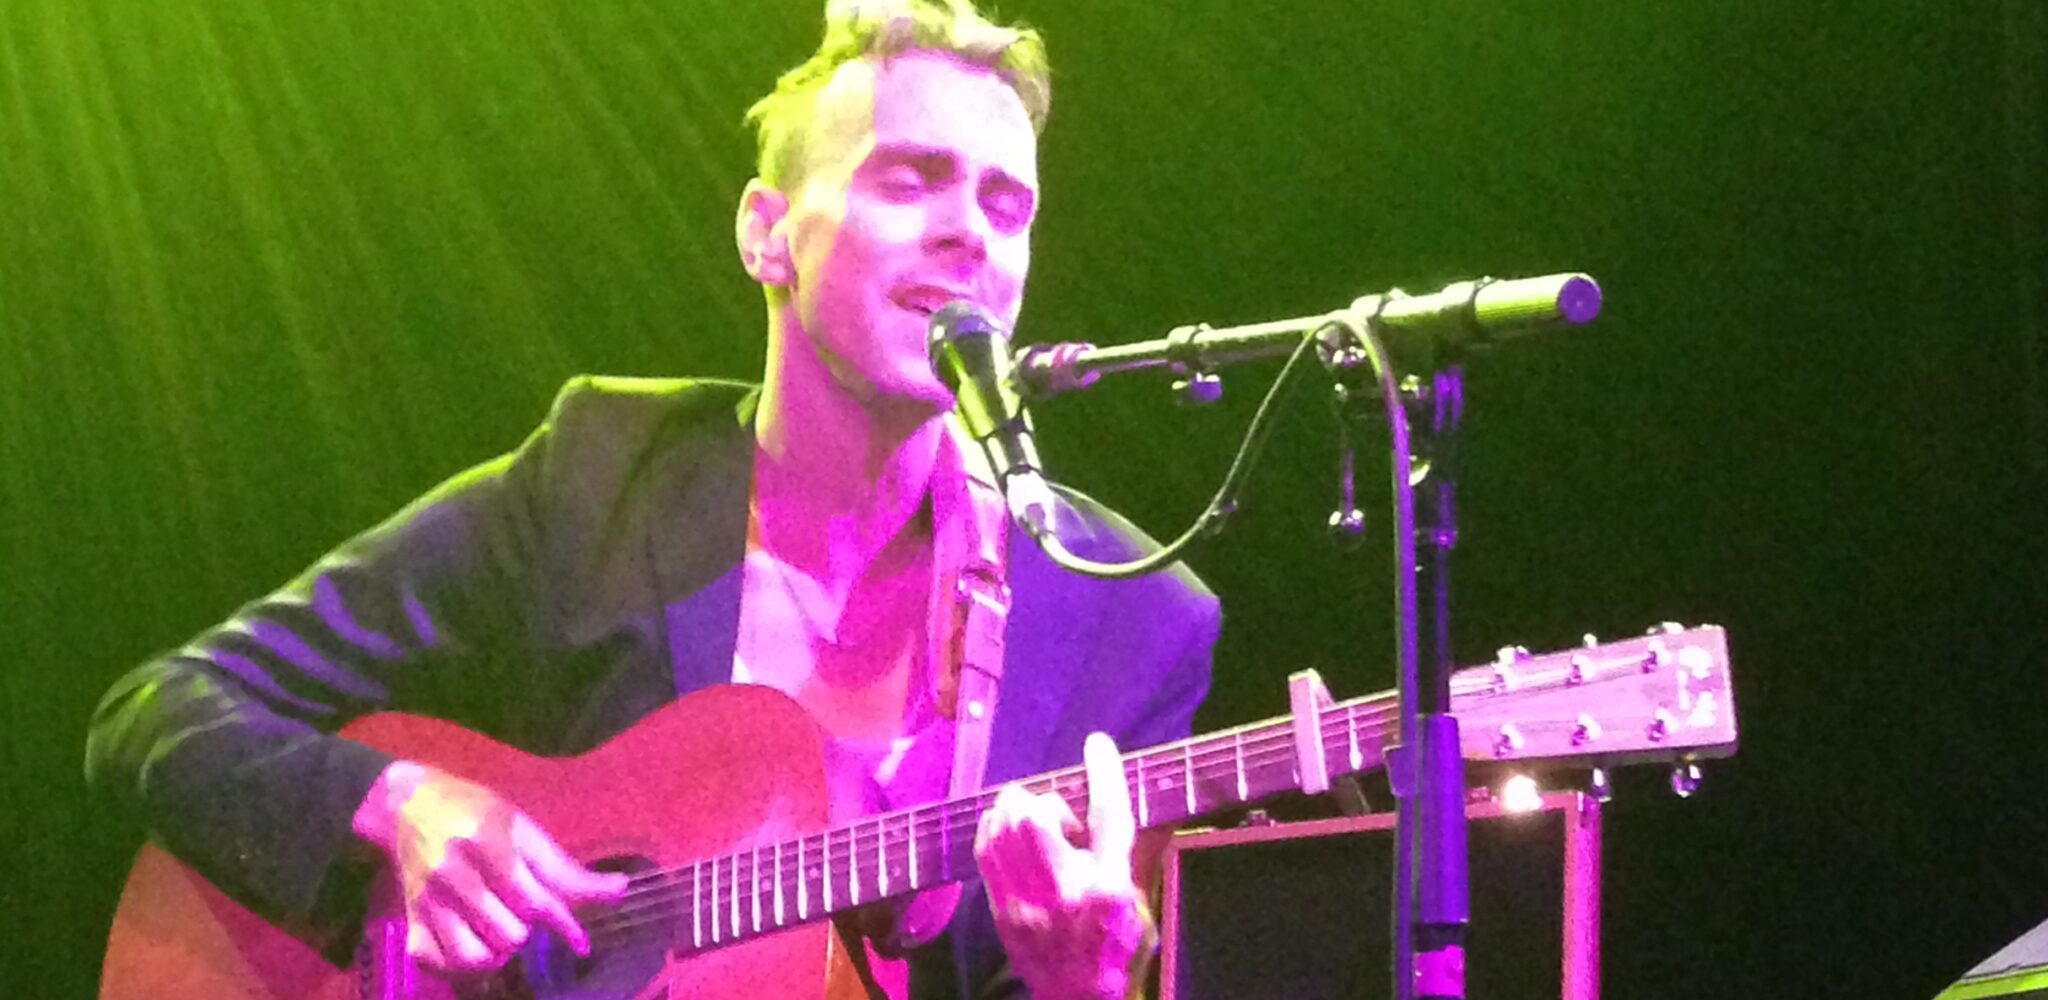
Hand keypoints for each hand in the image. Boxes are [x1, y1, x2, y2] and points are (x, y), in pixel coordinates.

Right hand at [351, 760, 627, 976]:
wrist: (404, 803)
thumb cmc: (474, 810)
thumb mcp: (521, 825)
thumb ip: (562, 866)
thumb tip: (618, 890)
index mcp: (489, 841)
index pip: (534, 899)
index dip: (564, 924)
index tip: (582, 943)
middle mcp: (455, 873)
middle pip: (510, 933)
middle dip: (528, 930)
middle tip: (523, 913)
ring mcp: (428, 900)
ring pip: (476, 956)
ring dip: (498, 951)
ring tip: (501, 931)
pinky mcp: (409, 917)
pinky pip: (440, 962)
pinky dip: (462, 963)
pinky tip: (474, 943)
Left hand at [974, 733, 1154, 999]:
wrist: (1079, 999)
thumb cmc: (1119, 952)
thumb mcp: (1142, 902)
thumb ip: (1142, 851)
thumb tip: (1153, 805)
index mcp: (1110, 888)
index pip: (1108, 818)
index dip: (1104, 773)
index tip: (1098, 743)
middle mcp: (1065, 891)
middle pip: (1038, 815)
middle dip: (1048, 803)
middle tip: (1064, 825)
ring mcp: (1026, 901)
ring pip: (1005, 826)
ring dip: (1020, 813)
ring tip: (1041, 834)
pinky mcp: (1001, 909)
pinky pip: (985, 848)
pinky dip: (997, 829)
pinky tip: (1013, 838)